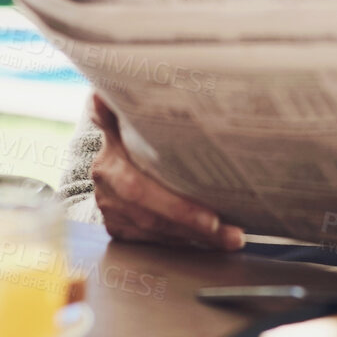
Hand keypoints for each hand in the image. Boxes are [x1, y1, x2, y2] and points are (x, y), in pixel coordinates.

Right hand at [89, 95, 244, 249]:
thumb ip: (121, 107)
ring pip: (156, 233)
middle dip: (194, 227)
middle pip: (154, 217)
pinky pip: (154, 242)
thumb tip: (104, 95)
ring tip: (232, 238)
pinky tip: (211, 240)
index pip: (141, 190)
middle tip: (231, 233)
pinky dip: (183, 242)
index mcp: (111, 163)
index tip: (210, 219)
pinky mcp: (119, 228)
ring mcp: (112, 212)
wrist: (109, 152)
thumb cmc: (129, 129)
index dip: (175, 208)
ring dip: (195, 238)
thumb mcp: (126, 114)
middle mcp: (108, 190)